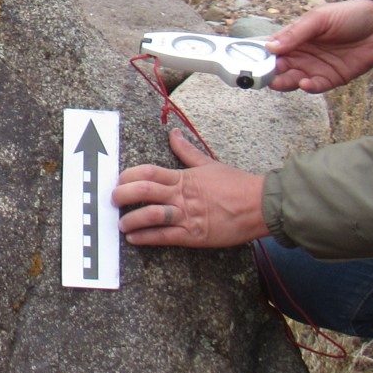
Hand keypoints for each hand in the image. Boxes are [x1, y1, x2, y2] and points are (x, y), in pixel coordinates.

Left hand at [113, 121, 268, 248]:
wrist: (259, 205)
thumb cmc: (236, 184)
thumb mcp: (209, 164)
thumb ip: (187, 152)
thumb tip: (173, 134)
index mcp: (184, 177)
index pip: (149, 172)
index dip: (129, 176)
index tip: (119, 181)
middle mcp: (181, 195)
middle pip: (143, 191)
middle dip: (123, 195)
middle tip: (113, 200)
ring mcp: (186, 216)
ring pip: (150, 216)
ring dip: (131, 220)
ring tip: (121, 224)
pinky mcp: (193, 235)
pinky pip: (163, 237)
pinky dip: (145, 238)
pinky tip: (134, 239)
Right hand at [266, 0, 372, 93]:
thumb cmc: (351, 15)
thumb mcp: (320, 18)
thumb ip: (296, 33)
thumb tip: (270, 47)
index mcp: (295, 37)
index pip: (270, 49)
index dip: (258, 56)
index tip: (246, 62)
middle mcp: (301, 54)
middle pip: (277, 68)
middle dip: (267, 73)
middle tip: (261, 76)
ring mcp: (315, 68)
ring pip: (291, 80)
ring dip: (284, 82)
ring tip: (279, 81)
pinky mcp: (330, 79)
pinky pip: (314, 87)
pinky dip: (308, 86)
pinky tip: (305, 82)